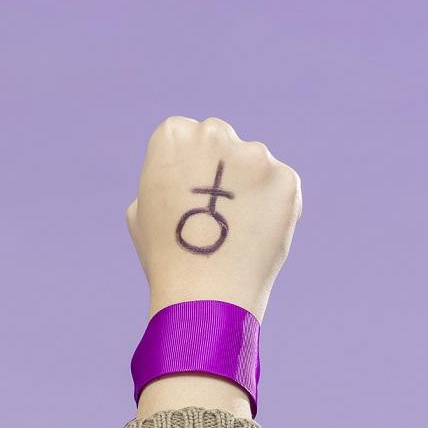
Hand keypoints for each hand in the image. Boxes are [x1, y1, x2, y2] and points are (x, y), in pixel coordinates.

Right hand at [129, 115, 300, 321]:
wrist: (205, 294)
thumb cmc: (166, 255)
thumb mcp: (142, 207)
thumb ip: (165, 176)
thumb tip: (183, 172)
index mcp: (174, 134)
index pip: (186, 133)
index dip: (187, 166)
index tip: (188, 194)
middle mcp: (215, 133)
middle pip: (221, 138)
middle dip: (221, 165)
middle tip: (217, 209)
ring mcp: (254, 154)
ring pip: (254, 162)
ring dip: (249, 184)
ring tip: (237, 228)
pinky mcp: (286, 177)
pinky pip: (279, 185)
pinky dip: (273, 204)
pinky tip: (258, 232)